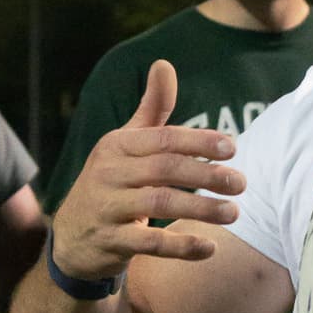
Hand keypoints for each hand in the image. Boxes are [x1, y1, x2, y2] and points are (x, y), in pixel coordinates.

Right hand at [49, 59, 244, 282]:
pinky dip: (181, 246)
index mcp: (117, 145)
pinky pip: (148, 243)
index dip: (199, 142)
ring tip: (234, 212)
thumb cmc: (112, 182)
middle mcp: (108, 173)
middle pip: (164, 169)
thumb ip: (151, 109)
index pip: (163, 139)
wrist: (71, 238)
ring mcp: (106, 208)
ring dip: (201, 208)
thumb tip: (164, 64)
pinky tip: (210, 247)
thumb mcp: (126, 143)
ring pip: (158, 203)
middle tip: (241, 183)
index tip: (233, 147)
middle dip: (206, 175)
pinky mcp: (109, 242)